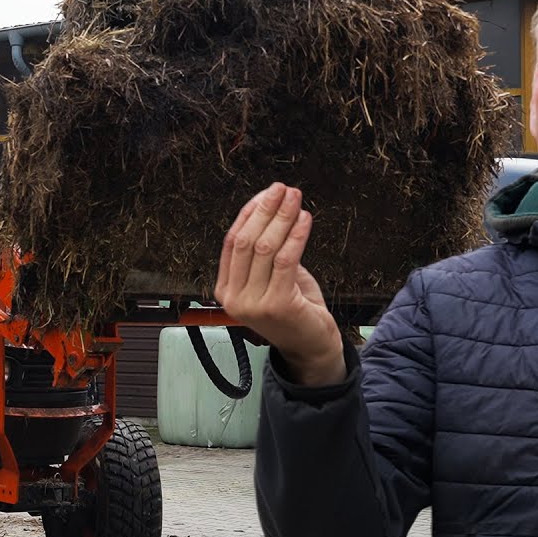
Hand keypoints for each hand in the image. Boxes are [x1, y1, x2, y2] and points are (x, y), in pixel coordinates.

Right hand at [215, 183, 344, 385]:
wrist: (311, 347)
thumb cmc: (294, 311)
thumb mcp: (272, 279)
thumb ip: (266, 252)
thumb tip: (270, 209)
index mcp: (226, 291)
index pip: (231, 242)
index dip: (249, 213)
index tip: (265, 194)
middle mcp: (234, 298)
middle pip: (246, 241)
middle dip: (265, 210)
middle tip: (281, 190)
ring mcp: (254, 303)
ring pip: (265, 248)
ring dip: (282, 218)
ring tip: (295, 198)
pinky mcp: (278, 305)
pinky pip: (286, 260)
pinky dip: (296, 235)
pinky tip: (304, 219)